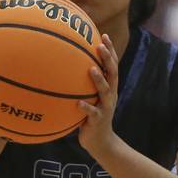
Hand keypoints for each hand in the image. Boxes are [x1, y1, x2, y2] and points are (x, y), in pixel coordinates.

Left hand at [77, 34, 118, 157]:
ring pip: (105, 92)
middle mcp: (110, 95)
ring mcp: (106, 108)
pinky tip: (78, 103)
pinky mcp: (98, 120)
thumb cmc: (90, 116)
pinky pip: (92, 113)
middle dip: (108, 59)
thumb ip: (82, 84)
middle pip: (112, 74)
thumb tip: (64, 66)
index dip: (110, 51)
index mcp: (109, 88)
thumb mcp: (89, 97)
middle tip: (100, 45)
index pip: (112, 66)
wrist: (100, 142)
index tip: (104, 35)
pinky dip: (86, 108)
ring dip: (99, 80)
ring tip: (91, 69)